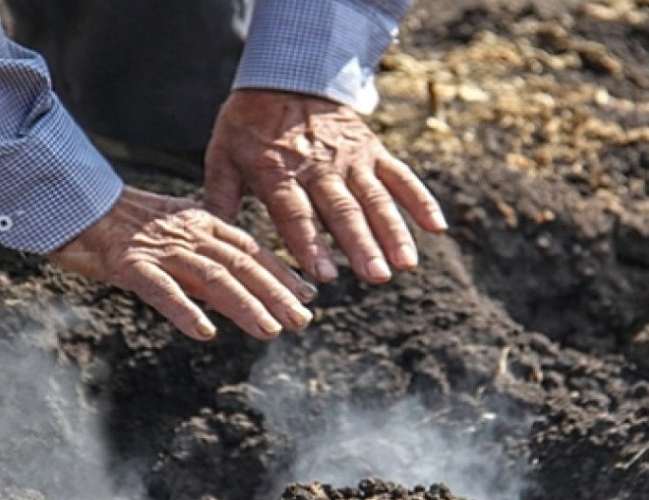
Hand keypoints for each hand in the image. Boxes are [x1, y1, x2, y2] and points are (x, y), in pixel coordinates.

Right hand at [48, 187, 316, 340]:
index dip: (280, 273)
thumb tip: (237, 293)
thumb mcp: (170, 238)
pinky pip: (161, 289)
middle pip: (240, 264)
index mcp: (199, 222)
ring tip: (270, 331)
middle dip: (275, 294)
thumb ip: (203, 261)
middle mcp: (186, 233)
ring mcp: (158, 249)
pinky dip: (184, 310)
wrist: (71, 203)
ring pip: (212, 277)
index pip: (249, 248)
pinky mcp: (128, 264)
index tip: (308, 295)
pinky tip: (204, 332)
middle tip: (302, 321)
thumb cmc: (120, 225)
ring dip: (244, 305)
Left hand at [204, 89, 447, 283]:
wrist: (285, 74)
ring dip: (393, 232)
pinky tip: (436, 228)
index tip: (324, 275)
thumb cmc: (247, 125)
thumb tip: (211, 242)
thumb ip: (219, 199)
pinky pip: (401, 176)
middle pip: (342, 210)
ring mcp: (350, 158)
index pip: (296, 214)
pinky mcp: (373, 150)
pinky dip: (420, 200)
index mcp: (278, 172)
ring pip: (375, 198)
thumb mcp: (222, 156)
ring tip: (406, 264)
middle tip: (375, 276)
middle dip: (360, 245)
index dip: (310, 243)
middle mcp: (318, 167)